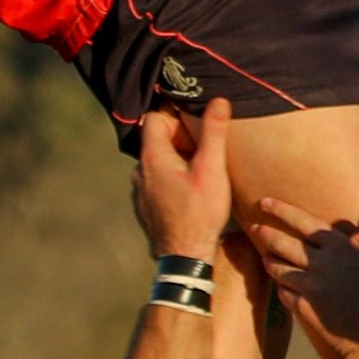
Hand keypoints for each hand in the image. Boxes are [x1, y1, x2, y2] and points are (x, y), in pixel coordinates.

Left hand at [131, 98, 232, 260]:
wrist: (185, 257)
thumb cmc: (200, 213)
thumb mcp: (212, 169)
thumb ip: (213, 132)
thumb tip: (218, 100)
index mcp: (152, 157)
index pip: (156, 117)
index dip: (177, 115)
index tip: (197, 125)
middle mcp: (140, 171)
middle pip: (157, 139)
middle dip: (180, 138)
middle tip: (205, 149)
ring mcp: (140, 191)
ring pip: (157, 162)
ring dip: (177, 160)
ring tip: (200, 171)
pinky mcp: (145, 206)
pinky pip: (156, 182)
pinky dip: (171, 179)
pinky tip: (190, 192)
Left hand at [253, 197, 358, 358]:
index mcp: (342, 245)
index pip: (303, 220)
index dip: (281, 209)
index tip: (265, 201)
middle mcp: (322, 261)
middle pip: (282, 241)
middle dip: (265, 232)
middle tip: (253, 225)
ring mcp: (310, 284)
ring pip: (278, 267)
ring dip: (270, 260)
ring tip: (266, 256)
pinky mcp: (303, 306)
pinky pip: (284, 292)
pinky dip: (283, 287)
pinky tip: (283, 287)